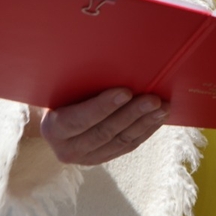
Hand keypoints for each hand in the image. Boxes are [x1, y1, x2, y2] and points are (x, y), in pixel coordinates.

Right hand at [32, 88, 169, 165]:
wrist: (57, 116)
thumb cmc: (62, 92)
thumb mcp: (63, 87)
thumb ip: (79, 82)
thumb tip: (108, 57)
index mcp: (53, 128)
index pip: (79, 119)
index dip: (103, 106)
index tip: (125, 92)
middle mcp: (67, 149)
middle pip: (104, 132)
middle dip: (132, 114)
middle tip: (153, 99)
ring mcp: (87, 158)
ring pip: (120, 141)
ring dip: (145, 123)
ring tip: (163, 107)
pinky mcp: (103, 158)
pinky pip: (128, 146)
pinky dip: (145, 131)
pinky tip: (159, 118)